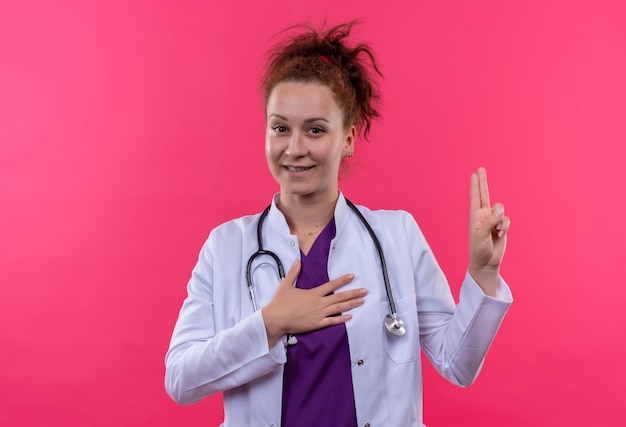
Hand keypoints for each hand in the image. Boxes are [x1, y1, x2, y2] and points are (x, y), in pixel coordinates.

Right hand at [261, 260, 365, 345]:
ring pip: (338, 309)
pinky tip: (350, 317)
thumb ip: (294, 272)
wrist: (276, 320)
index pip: (331, 285)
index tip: (352, 276)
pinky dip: (341, 319)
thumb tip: (298, 260)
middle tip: (365, 291)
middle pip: (339, 297)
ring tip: (361, 301)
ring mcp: (319, 314)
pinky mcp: (316, 324)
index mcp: (313, 293)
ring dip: (351, 305)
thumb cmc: (280, 303)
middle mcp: (318, 303)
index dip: (342, 280)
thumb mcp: (286, 285)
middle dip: (353, 293)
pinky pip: (332, 322)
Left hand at [468, 167, 510, 295]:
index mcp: (475, 216)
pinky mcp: (502, 226)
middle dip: (483, 182)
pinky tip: (500, 234)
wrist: (487, 262)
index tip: (474, 173)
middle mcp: (483, 215)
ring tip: (496, 230)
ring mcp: (493, 220)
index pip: (475, 197)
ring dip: (500, 219)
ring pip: (501, 209)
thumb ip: (490, 220)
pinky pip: (507, 219)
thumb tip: (500, 209)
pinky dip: (505, 226)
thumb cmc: (479, 249)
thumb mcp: (481, 234)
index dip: (475, 185)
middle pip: (485, 195)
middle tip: (481, 169)